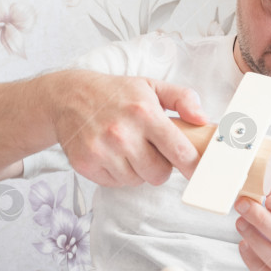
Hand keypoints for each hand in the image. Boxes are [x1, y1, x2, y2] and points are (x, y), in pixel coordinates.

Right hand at [48, 70, 207, 186]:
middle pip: (159, 174)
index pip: (180, 152)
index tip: (198, 170)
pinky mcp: (85, 164)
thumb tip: (203, 120)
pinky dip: (119, 173)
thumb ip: (184, 99)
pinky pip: (116, 183)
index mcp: (145, 113)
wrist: (67, 96)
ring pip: (138, 180)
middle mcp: (122, 133)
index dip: (193, 165)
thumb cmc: (117, 93)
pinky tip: (113, 153)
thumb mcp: (153, 87)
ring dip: (138, 169)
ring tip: (129, 148)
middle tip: (153, 150)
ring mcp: (101, 150)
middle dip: (162, 166)